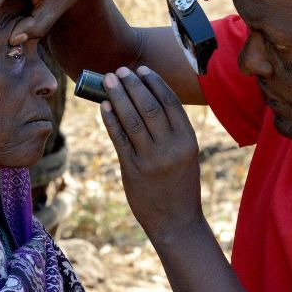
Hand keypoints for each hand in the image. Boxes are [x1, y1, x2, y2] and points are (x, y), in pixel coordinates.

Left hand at [99, 66, 204, 237]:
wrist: (176, 221)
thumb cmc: (180, 186)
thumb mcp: (185, 156)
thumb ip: (171, 132)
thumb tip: (146, 101)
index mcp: (188, 141)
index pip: (170, 103)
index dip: (154, 83)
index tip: (142, 70)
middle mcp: (171, 148)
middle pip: (149, 107)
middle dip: (133, 85)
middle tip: (119, 70)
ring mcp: (151, 159)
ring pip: (132, 119)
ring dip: (118, 96)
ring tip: (108, 81)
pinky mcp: (132, 169)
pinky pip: (119, 138)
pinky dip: (110, 119)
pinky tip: (104, 106)